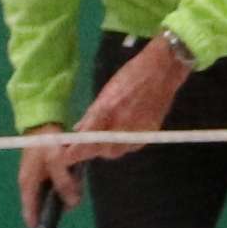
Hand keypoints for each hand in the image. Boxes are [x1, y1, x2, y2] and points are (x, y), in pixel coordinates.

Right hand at [18, 129, 87, 226]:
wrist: (44, 122)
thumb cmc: (47, 143)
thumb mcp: (57, 162)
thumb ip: (64, 183)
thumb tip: (72, 203)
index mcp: (27, 185)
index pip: (30, 213)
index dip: (38, 227)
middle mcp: (30, 185)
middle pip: (43, 206)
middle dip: (58, 207)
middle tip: (73, 199)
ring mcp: (37, 179)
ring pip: (52, 196)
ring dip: (65, 195)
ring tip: (76, 187)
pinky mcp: (45, 172)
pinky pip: (56, 186)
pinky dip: (65, 186)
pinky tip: (75, 180)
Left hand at [72, 38, 194, 148]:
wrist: (162, 70)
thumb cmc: (130, 75)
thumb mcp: (105, 92)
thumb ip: (91, 115)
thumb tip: (77, 131)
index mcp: (106, 112)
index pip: (85, 142)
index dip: (72, 153)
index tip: (64, 156)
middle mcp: (121, 125)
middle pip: (100, 151)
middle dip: (89, 150)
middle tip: (84, 142)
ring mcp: (137, 131)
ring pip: (115, 152)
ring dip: (105, 148)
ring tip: (103, 136)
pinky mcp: (149, 134)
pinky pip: (130, 148)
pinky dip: (122, 144)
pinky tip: (120, 134)